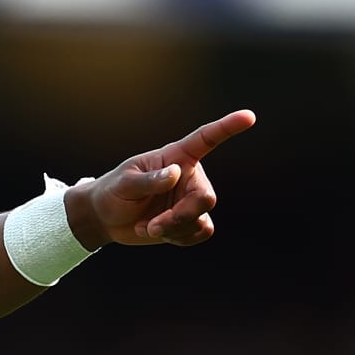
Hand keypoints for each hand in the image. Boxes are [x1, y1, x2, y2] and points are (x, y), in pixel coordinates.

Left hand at [66, 110, 255, 248]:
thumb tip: (175, 174)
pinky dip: (179, 238)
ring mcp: (191, 199)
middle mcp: (190, 177)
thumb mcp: (123, 183)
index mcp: (176, 157)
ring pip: (201, 219)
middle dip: (180, 217)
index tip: (248, 116)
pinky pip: (200, 233)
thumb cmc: (113, 192)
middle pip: (205, 198)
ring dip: (173, 230)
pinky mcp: (191, 220)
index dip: (228, 127)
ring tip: (148, 227)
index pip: (206, 139)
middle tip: (153, 227)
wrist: (105, 218)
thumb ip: (148, 180)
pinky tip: (159, 233)